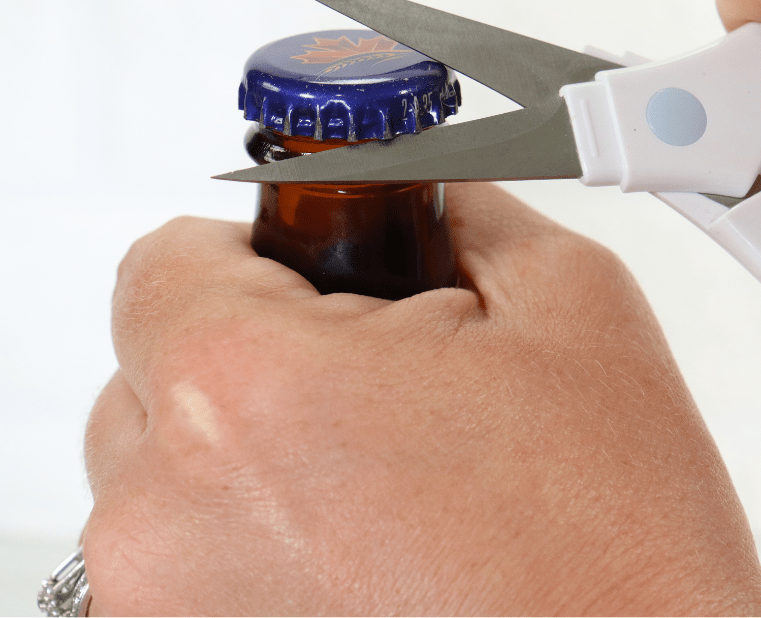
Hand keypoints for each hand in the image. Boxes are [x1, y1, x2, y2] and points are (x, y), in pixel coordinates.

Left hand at [81, 183, 760, 614]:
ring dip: (239, 459)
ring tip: (368, 490)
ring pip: (157, 474)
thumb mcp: (566, 303)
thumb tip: (409, 185)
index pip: (163, 260)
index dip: (246, 256)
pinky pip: (180, 564)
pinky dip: (243, 545)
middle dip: (248, 358)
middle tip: (364, 390)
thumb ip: (455, 208)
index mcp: (239, 390)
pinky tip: (351, 554)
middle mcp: (162, 515)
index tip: (300, 276)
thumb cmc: (609, 551)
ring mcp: (163, 606)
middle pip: (151, 369)